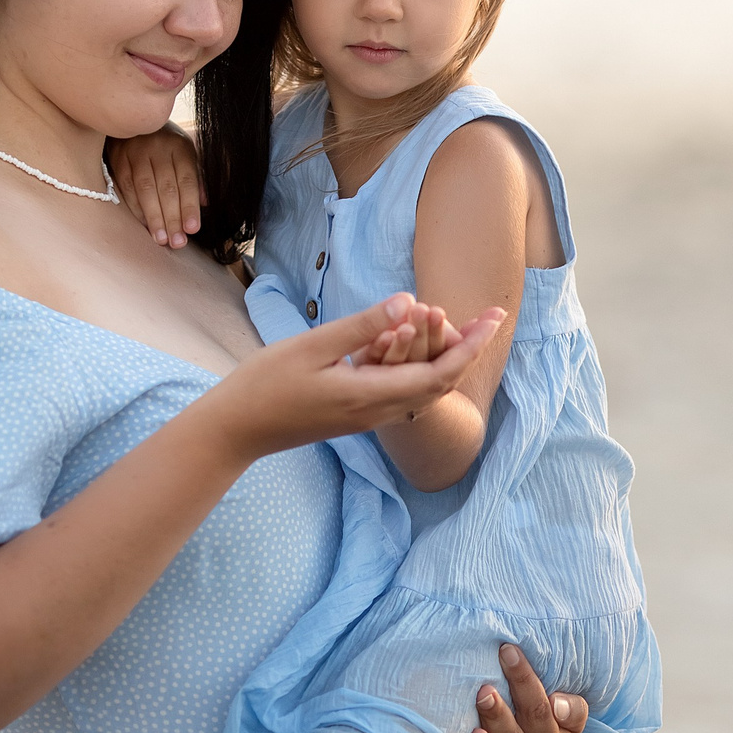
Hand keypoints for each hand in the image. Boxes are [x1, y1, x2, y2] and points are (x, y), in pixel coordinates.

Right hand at [107, 127, 201, 249]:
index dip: (190, 206)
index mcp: (180, 147)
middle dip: (173, 218)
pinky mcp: (118, 160)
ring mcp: (135, 153)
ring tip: (161, 239)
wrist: (134, 120)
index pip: (187, 180)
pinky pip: (127, 189)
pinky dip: (136, 209)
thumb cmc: (165, 144)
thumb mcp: (185, 153)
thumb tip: (205, 203)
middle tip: (178, 242)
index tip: (192, 229)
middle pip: (167, 188)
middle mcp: (158, 148)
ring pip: (146, 190)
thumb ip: (196, 177)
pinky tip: (145, 225)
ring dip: (154, 218)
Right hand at [193, 295, 503, 461]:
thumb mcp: (314, 345)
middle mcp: (376, 412)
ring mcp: (366, 417)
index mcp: (370, 394)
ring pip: (421, 389)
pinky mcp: (354, 415)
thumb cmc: (266, 383)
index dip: (472, 345)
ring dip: (443, 358)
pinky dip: (415, 366)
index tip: (495, 318)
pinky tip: (408, 343)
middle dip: (467, 350)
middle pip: (439, 384)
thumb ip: (364, 326)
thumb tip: (410, 302)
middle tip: (489, 318)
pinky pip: (399, 392)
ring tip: (457, 326)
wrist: (237, 430)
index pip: (439, 373)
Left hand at [436, 642, 588, 732]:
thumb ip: (561, 701)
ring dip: (498, 715)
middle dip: (522, 683)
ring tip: (484, 694)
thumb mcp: (556, 723)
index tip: (518, 656)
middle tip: (505, 655)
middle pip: (536, 715)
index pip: (569, 711)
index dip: (554, 693)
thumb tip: (555, 697)